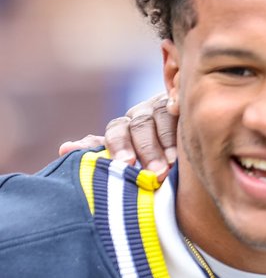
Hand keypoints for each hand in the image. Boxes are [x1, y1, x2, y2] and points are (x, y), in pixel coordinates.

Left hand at [58, 93, 177, 175]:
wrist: (185, 146)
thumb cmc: (150, 160)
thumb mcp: (126, 158)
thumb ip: (100, 153)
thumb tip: (64, 148)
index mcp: (125, 128)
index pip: (116, 132)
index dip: (120, 146)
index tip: (125, 164)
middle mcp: (144, 114)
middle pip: (139, 125)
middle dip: (146, 149)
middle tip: (154, 173)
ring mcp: (167, 107)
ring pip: (161, 116)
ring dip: (166, 141)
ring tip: (172, 164)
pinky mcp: (187, 104)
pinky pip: (182, 106)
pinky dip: (181, 115)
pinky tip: (189, 131)